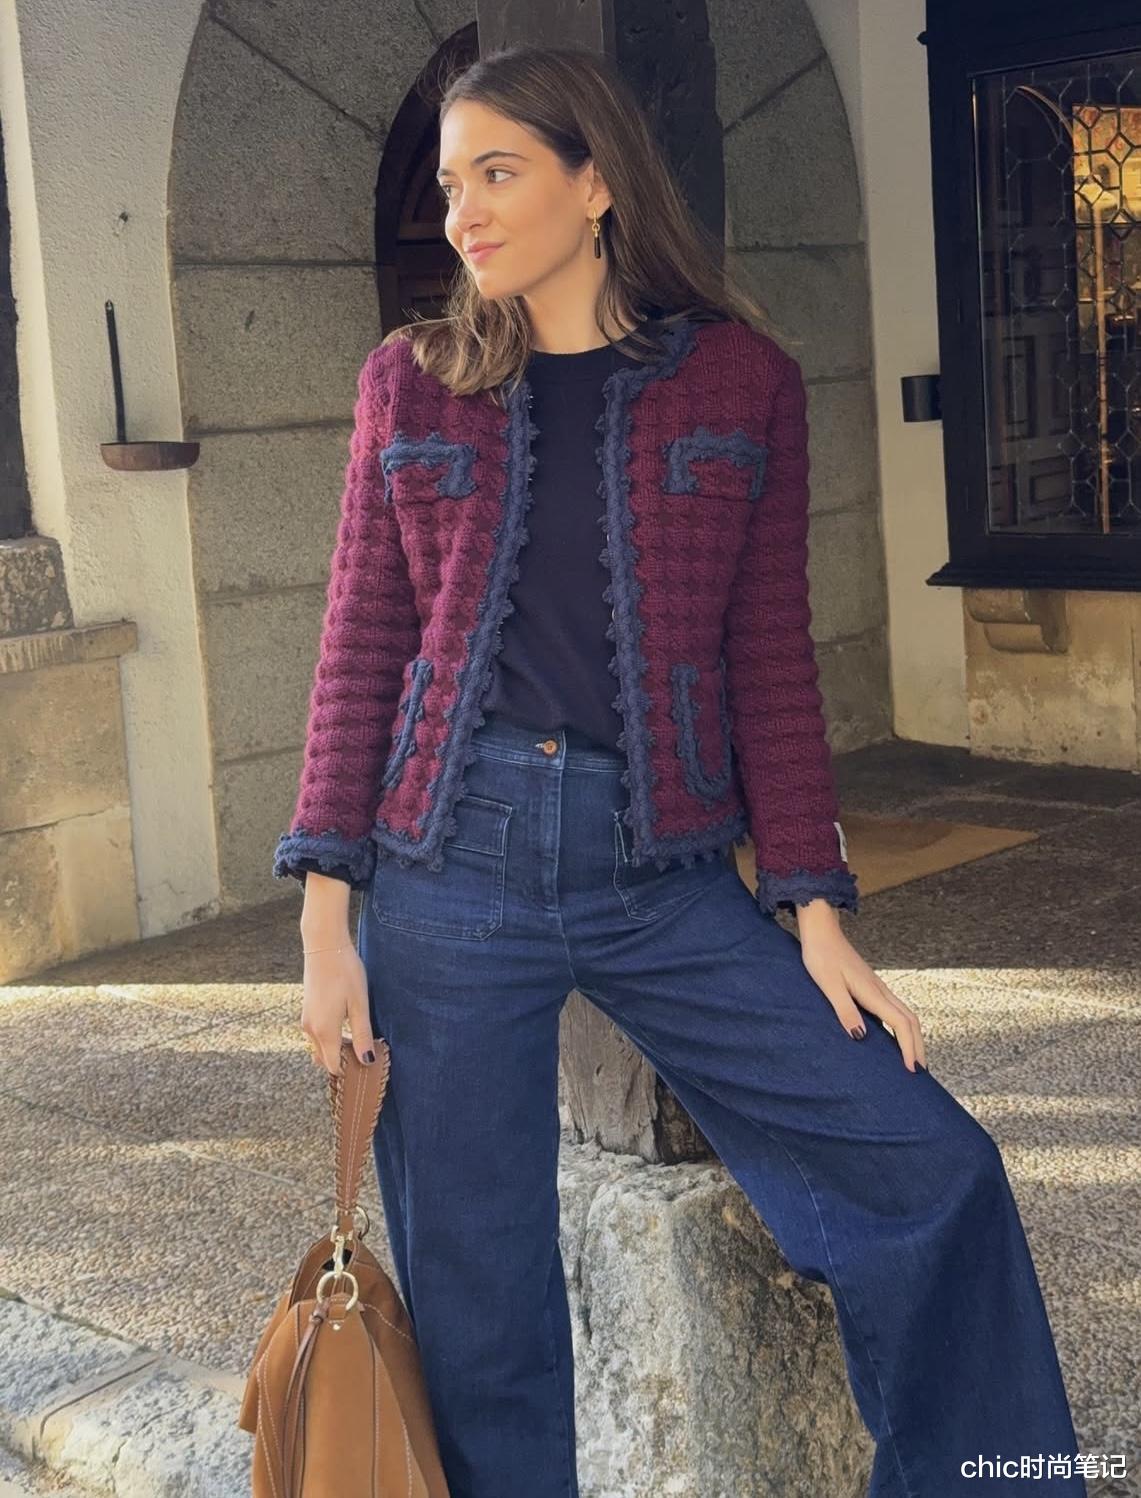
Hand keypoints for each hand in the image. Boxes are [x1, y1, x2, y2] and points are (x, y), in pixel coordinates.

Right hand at [299, 941, 375, 1075]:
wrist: (324, 946)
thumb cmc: (345, 973)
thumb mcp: (359, 1005)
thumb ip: (362, 1035)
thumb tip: (367, 1061)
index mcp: (324, 1031)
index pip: (333, 1066)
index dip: (349, 1069)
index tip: (367, 1062)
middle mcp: (310, 1029)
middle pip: (325, 1059)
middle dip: (343, 1060)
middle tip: (365, 1049)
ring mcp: (306, 1019)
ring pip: (320, 1046)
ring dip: (336, 1047)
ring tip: (358, 1035)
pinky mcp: (307, 1010)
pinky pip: (317, 1034)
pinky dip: (330, 1036)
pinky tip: (346, 1022)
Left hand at [795, 904, 927, 1072]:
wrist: (821, 931)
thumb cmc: (821, 956)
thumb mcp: (829, 985)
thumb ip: (844, 1010)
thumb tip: (861, 1036)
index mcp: (872, 992)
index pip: (901, 1024)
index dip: (909, 1048)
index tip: (912, 1069)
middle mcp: (880, 990)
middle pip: (911, 1021)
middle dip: (918, 1046)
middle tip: (920, 1072)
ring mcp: (877, 987)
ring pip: (905, 1014)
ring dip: (913, 1036)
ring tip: (913, 1057)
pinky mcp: (871, 985)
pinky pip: (894, 1009)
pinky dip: (902, 1026)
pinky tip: (894, 1035)